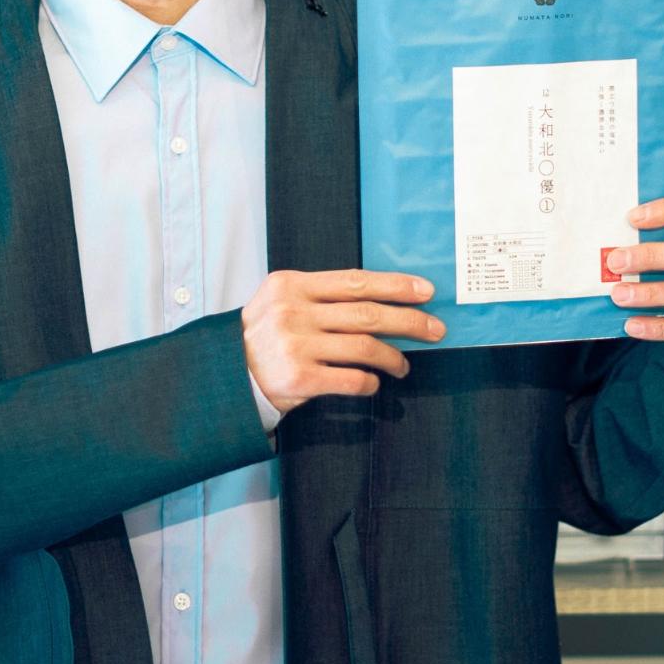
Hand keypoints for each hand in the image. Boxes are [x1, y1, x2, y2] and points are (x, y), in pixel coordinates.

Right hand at [241, 270, 444, 415]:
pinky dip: (370, 381)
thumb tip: (383, 298)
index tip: (425, 291)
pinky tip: (375, 382)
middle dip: (409, 321)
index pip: (355, 281)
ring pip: (363, 347)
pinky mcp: (299, 378)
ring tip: (404, 364)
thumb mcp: (283, 301)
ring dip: (393, 356)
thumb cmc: (265, 335)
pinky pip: (351, 379)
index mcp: (291, 285)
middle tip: (435, 329)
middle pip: (366, 313)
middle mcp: (292, 312)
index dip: (395, 286)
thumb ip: (322, 295)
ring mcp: (295, 346)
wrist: (228, 374)